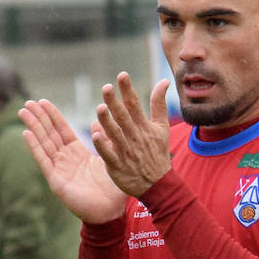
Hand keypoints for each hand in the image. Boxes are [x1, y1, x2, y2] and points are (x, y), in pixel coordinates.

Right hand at [19, 98, 129, 224]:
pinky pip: (43, 161)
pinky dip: (35, 147)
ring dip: (33, 127)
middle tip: (27, 102)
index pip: (62, 130)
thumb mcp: (112, 157)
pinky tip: (26, 134)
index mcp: (78, 154)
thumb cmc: (113, 188)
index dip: (52, 116)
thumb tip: (98, 121)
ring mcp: (59, 170)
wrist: (111, 211)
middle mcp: (65, 160)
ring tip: (23, 112)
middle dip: (38, 118)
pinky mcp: (56, 181)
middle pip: (49, 134)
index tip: (43, 101)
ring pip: (44, 143)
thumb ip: (105, 139)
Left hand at [92, 73, 172, 197]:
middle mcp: (134, 137)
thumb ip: (159, 104)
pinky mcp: (117, 166)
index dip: (128, 90)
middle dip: (115, 102)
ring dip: (107, 121)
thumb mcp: (162, 128)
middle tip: (106, 88)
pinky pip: (109, 155)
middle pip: (123, 117)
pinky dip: (103, 146)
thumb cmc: (157, 153)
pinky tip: (94, 135)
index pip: (135, 105)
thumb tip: (163, 81)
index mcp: (143, 127)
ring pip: (115, 134)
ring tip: (99, 108)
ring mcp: (126, 152)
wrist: (157, 184)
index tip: (122, 75)